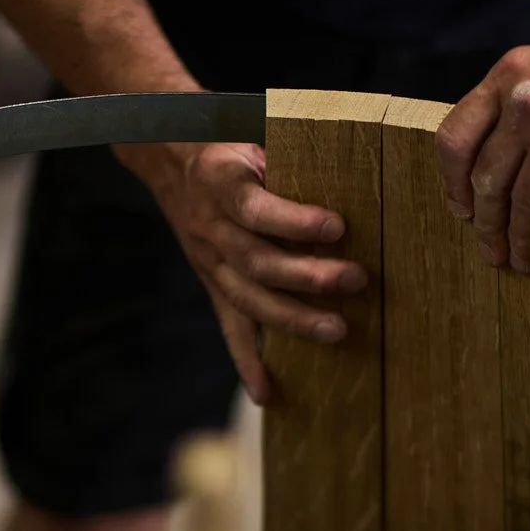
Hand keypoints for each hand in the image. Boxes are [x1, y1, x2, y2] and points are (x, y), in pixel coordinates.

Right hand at [114, 137, 365, 403]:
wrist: (171, 158)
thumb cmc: (231, 147)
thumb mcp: (256, 138)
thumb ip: (293, 159)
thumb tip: (358, 171)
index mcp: (222, 182)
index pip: (257, 209)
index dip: (296, 221)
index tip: (337, 226)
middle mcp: (212, 227)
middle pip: (258, 262)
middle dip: (308, 277)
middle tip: (356, 280)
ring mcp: (210, 261)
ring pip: (249, 299)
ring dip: (293, 319)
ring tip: (337, 331)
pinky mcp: (213, 285)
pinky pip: (229, 328)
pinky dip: (246, 363)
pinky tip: (266, 393)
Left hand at [436, 8, 529, 271]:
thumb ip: (522, 100)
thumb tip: (496, 160)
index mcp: (510, 75)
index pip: (454, 137)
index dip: (452, 184)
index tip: (462, 210)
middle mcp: (527, 100)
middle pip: (488, 180)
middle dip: (487, 227)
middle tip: (493, 252)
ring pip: (524, 202)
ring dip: (522, 241)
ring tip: (524, 262)